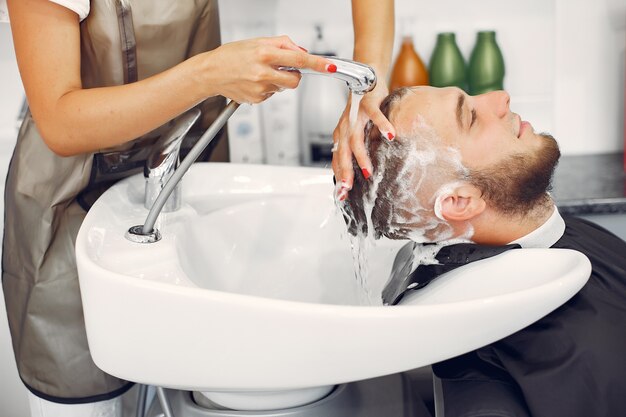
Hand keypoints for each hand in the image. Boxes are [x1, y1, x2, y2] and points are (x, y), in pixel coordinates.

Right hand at [199, 35, 333, 103]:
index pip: (299, 59)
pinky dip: (267, 88)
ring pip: (283, 87)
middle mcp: (263, 73)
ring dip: (277, 80)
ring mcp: (260, 89)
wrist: (211, 73)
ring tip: (258, 73)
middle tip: (282, 68)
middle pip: (295, 80)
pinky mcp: (257, 100)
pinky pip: (272, 94)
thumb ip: (282, 44)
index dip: (317, 63)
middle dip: (294, 75)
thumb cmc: (231, 55)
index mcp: (264, 54)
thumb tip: (302, 51)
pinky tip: (253, 82)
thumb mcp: (257, 42)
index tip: (329, 66)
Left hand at [331, 80, 395, 199]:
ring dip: (361, 157)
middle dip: (345, 173)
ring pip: (355, 139)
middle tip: (348, 189)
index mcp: (341, 135)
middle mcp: (345, 126)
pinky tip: (390, 135)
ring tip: (368, 172)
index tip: (341, 195)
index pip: (338, 160)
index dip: (339, 177)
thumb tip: (357, 172)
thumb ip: (354, 149)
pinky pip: (375, 115)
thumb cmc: (362, 109)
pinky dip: (382, 125)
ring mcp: (356, 115)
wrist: (366, 79)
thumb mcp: (355, 131)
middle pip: (343, 153)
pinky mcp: (368, 103)